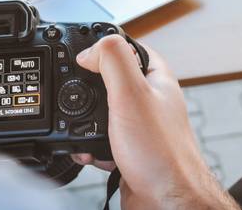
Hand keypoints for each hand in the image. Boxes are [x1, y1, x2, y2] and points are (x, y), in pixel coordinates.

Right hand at [72, 35, 238, 208]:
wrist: (165, 201)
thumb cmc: (160, 153)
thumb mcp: (131, 93)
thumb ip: (111, 60)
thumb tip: (87, 51)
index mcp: (155, 78)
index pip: (127, 47)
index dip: (102, 47)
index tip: (82, 56)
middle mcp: (149, 99)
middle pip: (108, 79)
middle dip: (87, 89)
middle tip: (76, 95)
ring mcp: (139, 125)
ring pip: (101, 112)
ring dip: (84, 122)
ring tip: (82, 130)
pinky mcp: (128, 148)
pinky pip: (101, 139)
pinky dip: (89, 145)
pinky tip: (89, 153)